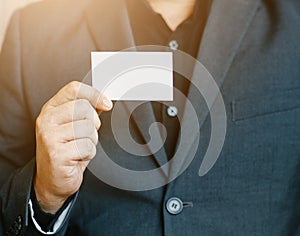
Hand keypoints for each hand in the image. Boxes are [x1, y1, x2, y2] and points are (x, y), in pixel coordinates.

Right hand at [34, 81, 112, 213]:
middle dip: (94, 123)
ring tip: (80, 147)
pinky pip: (87, 146)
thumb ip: (85, 111)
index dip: (95, 94)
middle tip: (85, 135)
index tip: (106, 104)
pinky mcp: (57, 153)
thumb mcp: (73, 126)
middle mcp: (47, 120)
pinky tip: (78, 157)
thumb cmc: (65, 151)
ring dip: (91, 140)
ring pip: (88, 128)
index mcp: (51, 109)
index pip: (74, 89)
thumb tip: (103, 100)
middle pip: (84, 108)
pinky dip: (89, 153)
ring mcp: (50, 136)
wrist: (52, 179)